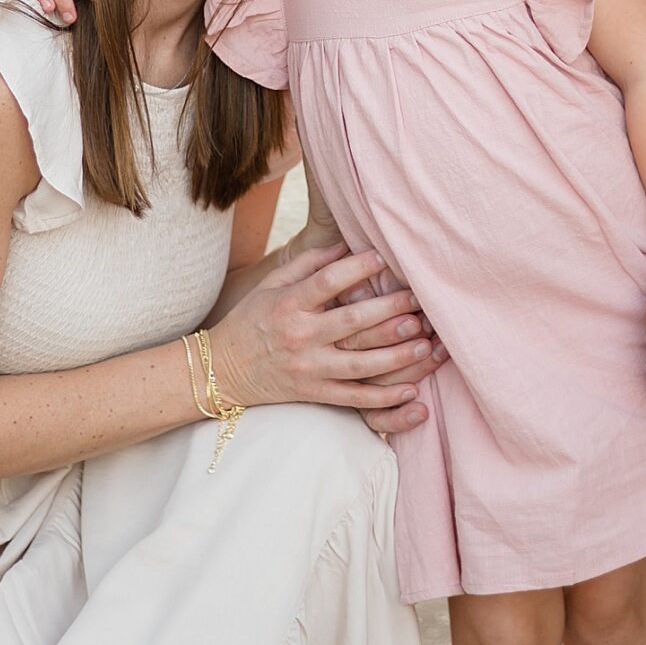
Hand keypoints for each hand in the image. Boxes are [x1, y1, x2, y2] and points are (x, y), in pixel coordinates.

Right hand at [209, 241, 444, 413]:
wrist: (220, 370)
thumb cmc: (250, 320)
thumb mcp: (270, 285)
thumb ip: (307, 263)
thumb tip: (344, 245)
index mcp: (289, 304)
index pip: (327, 282)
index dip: (357, 268)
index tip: (384, 258)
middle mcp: (300, 336)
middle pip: (352, 322)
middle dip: (389, 310)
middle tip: (419, 300)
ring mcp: (308, 368)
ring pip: (360, 364)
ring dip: (396, 355)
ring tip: (425, 343)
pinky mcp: (313, 393)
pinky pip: (353, 398)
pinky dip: (383, 397)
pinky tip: (411, 389)